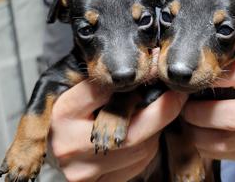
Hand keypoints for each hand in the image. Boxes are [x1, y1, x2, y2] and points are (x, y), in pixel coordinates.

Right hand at [49, 50, 187, 181]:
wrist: (55, 145)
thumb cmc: (71, 111)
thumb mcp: (79, 86)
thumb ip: (107, 78)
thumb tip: (152, 64)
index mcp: (63, 112)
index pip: (106, 91)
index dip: (139, 79)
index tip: (159, 68)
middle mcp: (70, 144)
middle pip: (132, 129)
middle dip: (161, 110)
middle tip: (178, 94)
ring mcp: (84, 170)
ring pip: (141, 148)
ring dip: (154, 130)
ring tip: (146, 115)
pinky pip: (139, 163)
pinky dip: (147, 147)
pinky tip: (139, 136)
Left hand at [181, 59, 234, 160]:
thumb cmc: (233, 83)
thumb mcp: (230, 71)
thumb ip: (214, 70)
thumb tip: (183, 74)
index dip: (216, 76)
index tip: (194, 79)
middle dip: (201, 114)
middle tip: (185, 109)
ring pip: (225, 141)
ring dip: (197, 134)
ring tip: (186, 123)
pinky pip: (223, 155)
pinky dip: (202, 147)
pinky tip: (196, 135)